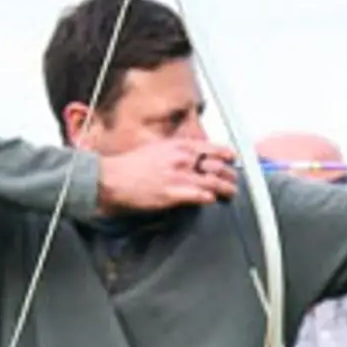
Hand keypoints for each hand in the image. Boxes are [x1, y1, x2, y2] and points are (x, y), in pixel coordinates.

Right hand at [97, 139, 238, 213]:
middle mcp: (182, 159)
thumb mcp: (157, 148)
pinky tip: (212, 200)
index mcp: (178, 146)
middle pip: (217, 166)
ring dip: (225, 188)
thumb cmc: (131, 165)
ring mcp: (178, 177)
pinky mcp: (173, 194)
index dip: (226, 154)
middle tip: (234, 180)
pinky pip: (200, 195)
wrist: (113, 179)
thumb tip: (191, 154)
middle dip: (230, 174)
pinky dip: (209, 197)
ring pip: (213, 182)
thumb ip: (176, 150)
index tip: (233, 159)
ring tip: (230, 193)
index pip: (212, 148)